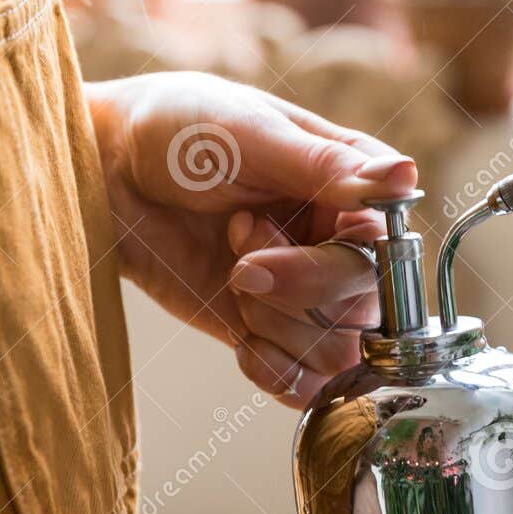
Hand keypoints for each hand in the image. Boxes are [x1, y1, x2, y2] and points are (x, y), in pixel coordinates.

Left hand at [89, 72, 414, 406]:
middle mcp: (342, 245)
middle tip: (238, 245)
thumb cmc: (176, 130)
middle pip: (366, 308)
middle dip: (296, 289)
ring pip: (339, 353)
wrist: (105, 170)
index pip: (388, 250)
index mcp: (355, 191)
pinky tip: (242, 340)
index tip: (261, 231)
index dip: (335, 260)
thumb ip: (327, 166)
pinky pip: (306, 384)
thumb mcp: (250, 134)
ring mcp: (309, 294)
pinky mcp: (272, 331)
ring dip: (279, 325)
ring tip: (234, 276)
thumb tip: (407, 177)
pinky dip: (275, 370)